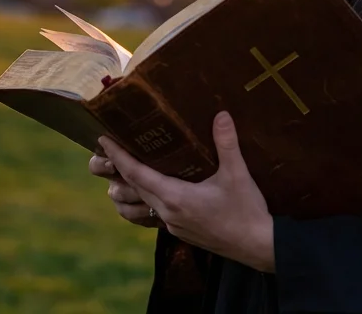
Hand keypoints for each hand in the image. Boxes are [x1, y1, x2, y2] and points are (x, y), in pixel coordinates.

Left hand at [100, 111, 274, 272]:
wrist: (257, 246)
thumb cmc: (246, 211)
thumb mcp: (237, 175)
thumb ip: (226, 144)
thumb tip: (221, 115)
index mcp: (175, 197)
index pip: (136, 174)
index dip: (118, 156)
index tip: (103, 140)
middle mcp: (168, 213)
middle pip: (134, 187)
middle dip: (120, 166)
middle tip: (111, 145)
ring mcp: (173, 225)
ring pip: (142, 202)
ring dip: (131, 186)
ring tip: (126, 166)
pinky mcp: (181, 231)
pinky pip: (154, 212)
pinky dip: (147, 197)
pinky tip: (156, 188)